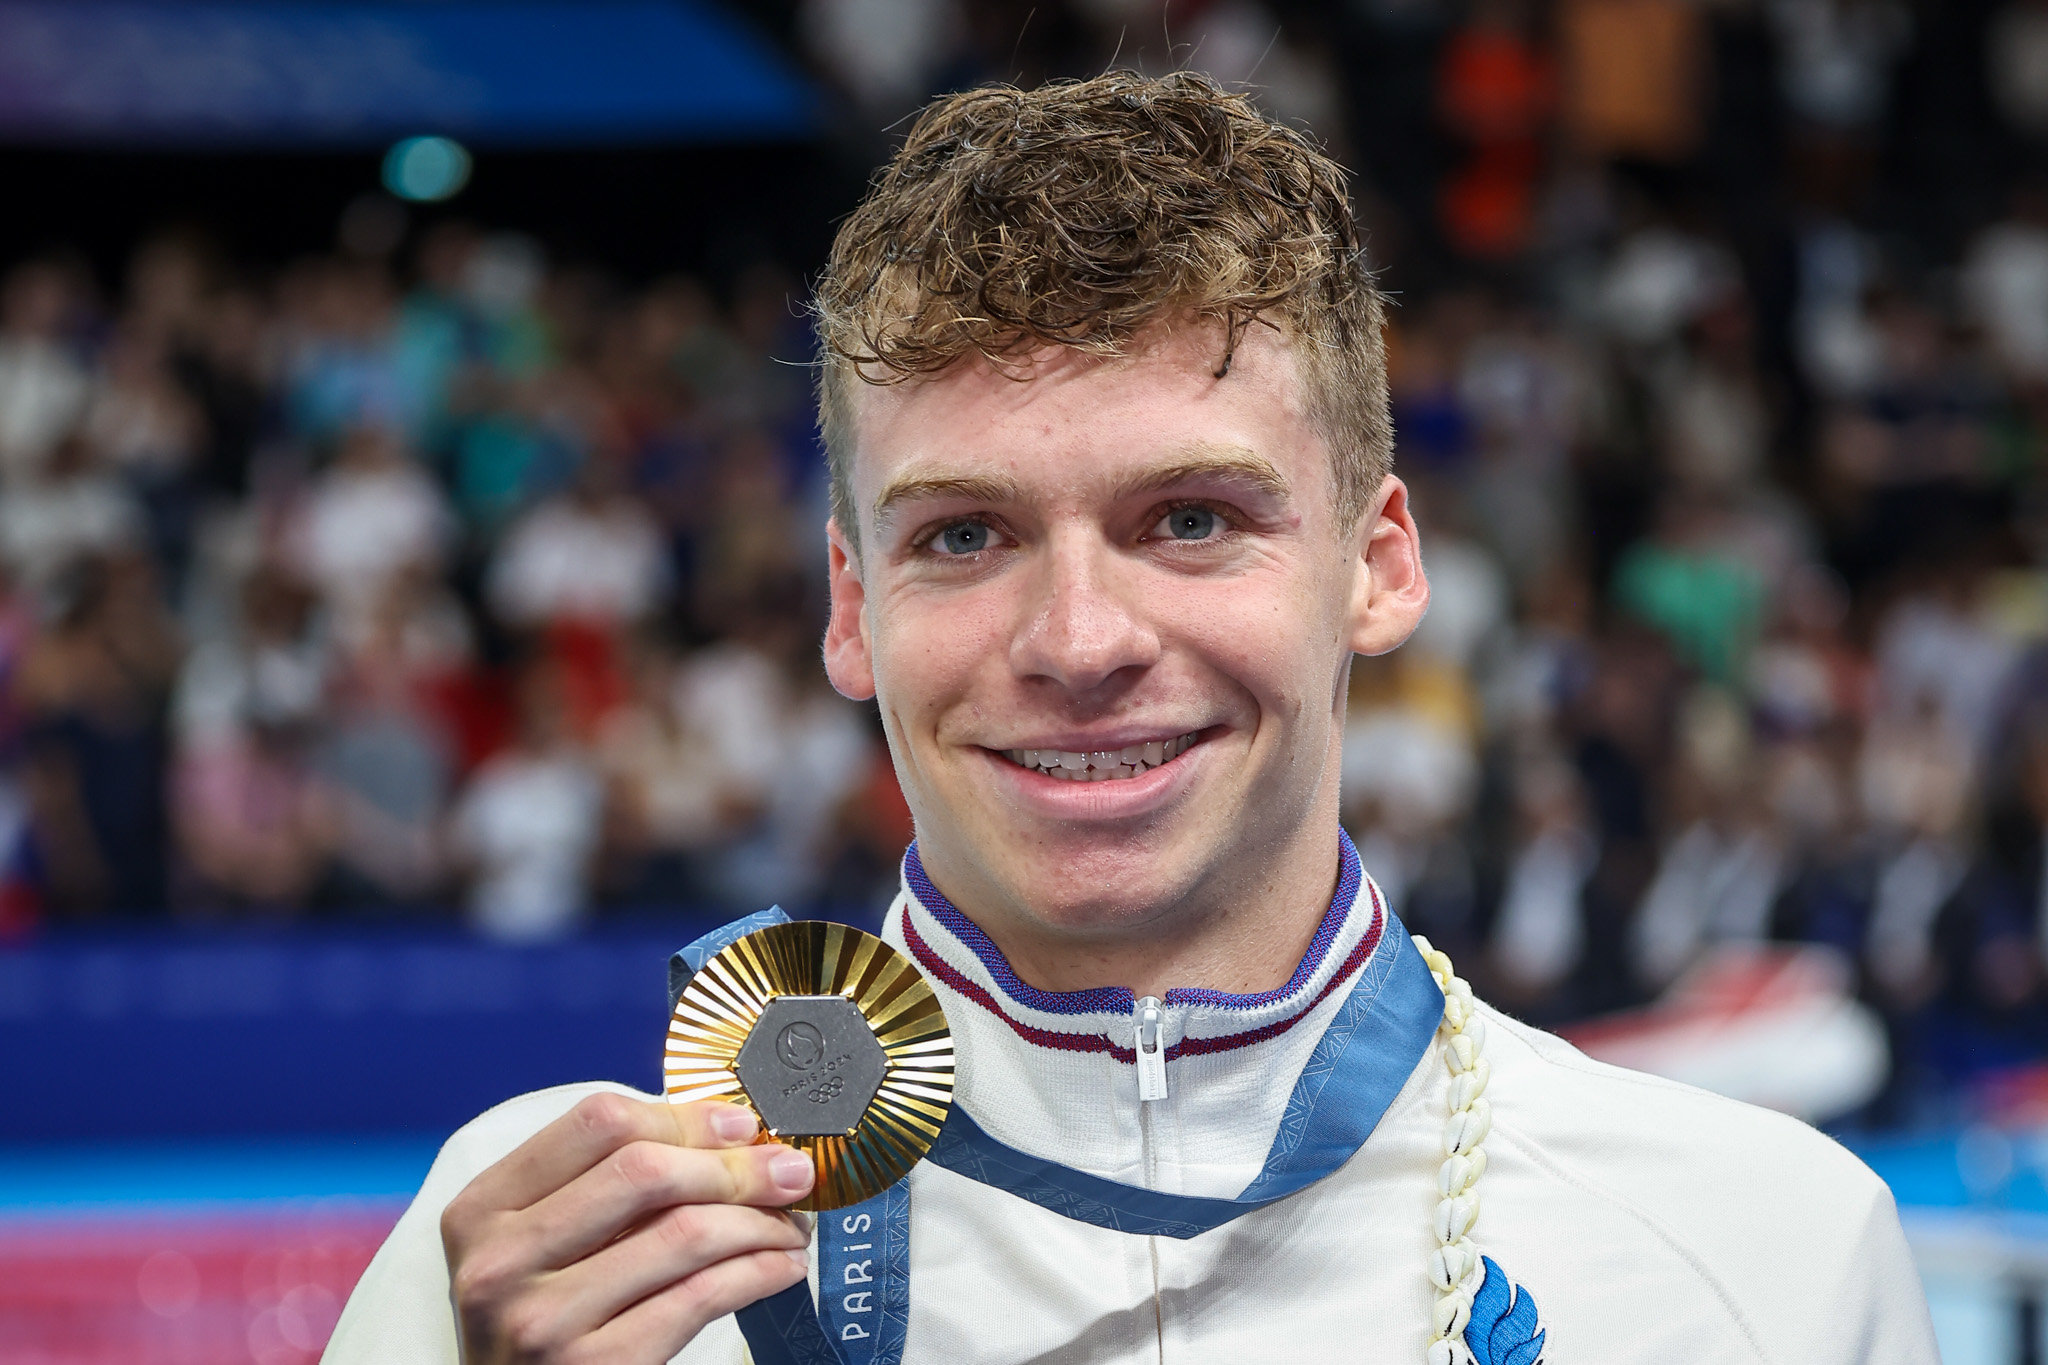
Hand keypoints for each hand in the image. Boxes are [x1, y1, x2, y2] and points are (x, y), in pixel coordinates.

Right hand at [441, 1092, 814, 1363]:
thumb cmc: (540, 1325)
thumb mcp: (538, 1250)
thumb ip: (601, 1189)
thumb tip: (726, 1136)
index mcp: (482, 1210)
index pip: (597, 1124)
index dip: (684, 1116)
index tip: (741, 1123)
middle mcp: (501, 1261)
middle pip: (645, 1171)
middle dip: (736, 1165)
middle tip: (790, 1170)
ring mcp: (543, 1319)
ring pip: (684, 1233)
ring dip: (760, 1222)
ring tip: (792, 1224)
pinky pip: (701, 1297)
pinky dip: (758, 1273)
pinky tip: (781, 1267)